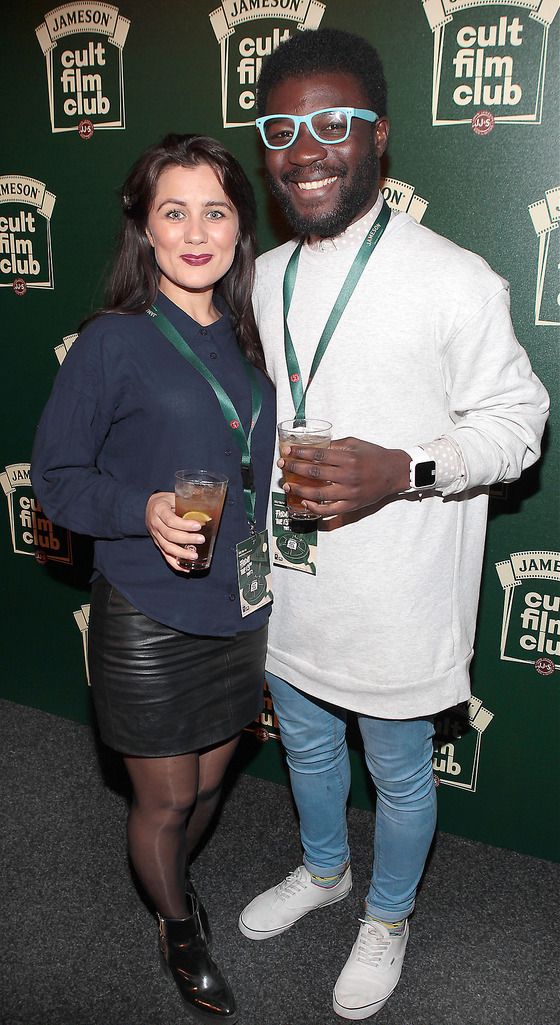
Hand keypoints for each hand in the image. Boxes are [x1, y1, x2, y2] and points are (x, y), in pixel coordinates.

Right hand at [145, 492, 204, 571]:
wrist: (150, 506)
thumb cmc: (166, 501)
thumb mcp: (174, 497)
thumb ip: (187, 503)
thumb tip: (208, 511)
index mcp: (159, 510)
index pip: (170, 519)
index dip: (184, 524)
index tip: (198, 526)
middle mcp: (155, 524)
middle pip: (169, 535)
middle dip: (186, 539)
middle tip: (201, 539)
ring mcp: (155, 535)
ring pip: (167, 547)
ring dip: (181, 553)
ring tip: (195, 556)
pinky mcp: (157, 544)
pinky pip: (165, 555)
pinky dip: (175, 564)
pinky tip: (185, 568)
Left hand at [278, 438, 409, 516]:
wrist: (394, 472)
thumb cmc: (374, 455)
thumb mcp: (356, 444)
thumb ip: (335, 445)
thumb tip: (314, 446)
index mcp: (348, 458)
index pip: (318, 454)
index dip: (300, 453)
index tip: (287, 452)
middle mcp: (348, 475)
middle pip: (315, 472)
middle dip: (295, 468)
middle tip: (282, 465)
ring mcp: (349, 492)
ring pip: (319, 493)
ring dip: (300, 490)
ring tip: (288, 486)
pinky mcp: (352, 505)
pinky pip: (330, 510)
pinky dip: (316, 508)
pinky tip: (305, 503)